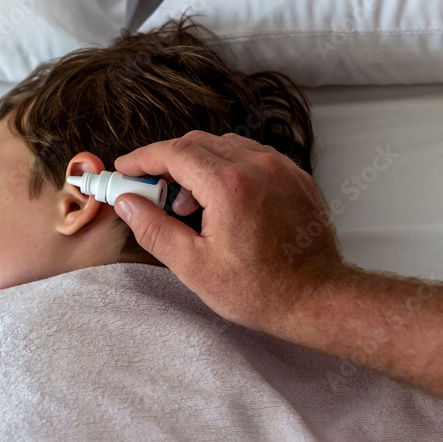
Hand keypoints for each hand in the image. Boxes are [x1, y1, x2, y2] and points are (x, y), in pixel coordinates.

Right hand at [113, 130, 346, 337]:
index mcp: (230, 185)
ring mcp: (280, 168)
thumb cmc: (260, 290)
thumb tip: (126, 203)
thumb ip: (154, 229)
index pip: (174, 153)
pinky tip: (219, 202)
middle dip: (166, 161)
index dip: (142, 158)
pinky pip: (251, 156)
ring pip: (224, 146)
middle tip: (148, 187)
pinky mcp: (295, 176)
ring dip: (197, 164)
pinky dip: (226, 168)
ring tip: (186, 204)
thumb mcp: (194, 266)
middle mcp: (257, 166)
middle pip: (197, 143)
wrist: (317, 299)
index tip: (125, 168)